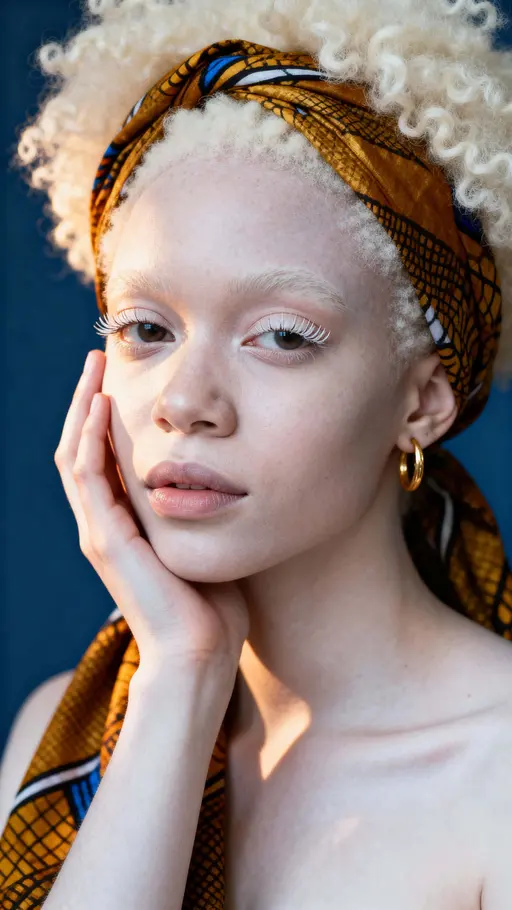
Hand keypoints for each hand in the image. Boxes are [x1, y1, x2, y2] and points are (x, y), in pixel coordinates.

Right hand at [54, 349, 249, 686]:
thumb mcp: (203, 544)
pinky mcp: (107, 541)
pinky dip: (92, 439)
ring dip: (83, 409)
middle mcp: (104, 526)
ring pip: (77, 456)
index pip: (102, 458)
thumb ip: (200, 514)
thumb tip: (225, 483)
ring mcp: (101, 533)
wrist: (200, 654)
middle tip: (97, 359)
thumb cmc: (211, 607)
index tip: (120, 378)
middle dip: (88, 402)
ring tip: (95, 370)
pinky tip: (101, 408)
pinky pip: (90, 478)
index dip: (105, 418)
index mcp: (124, 526)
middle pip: (81, 449)